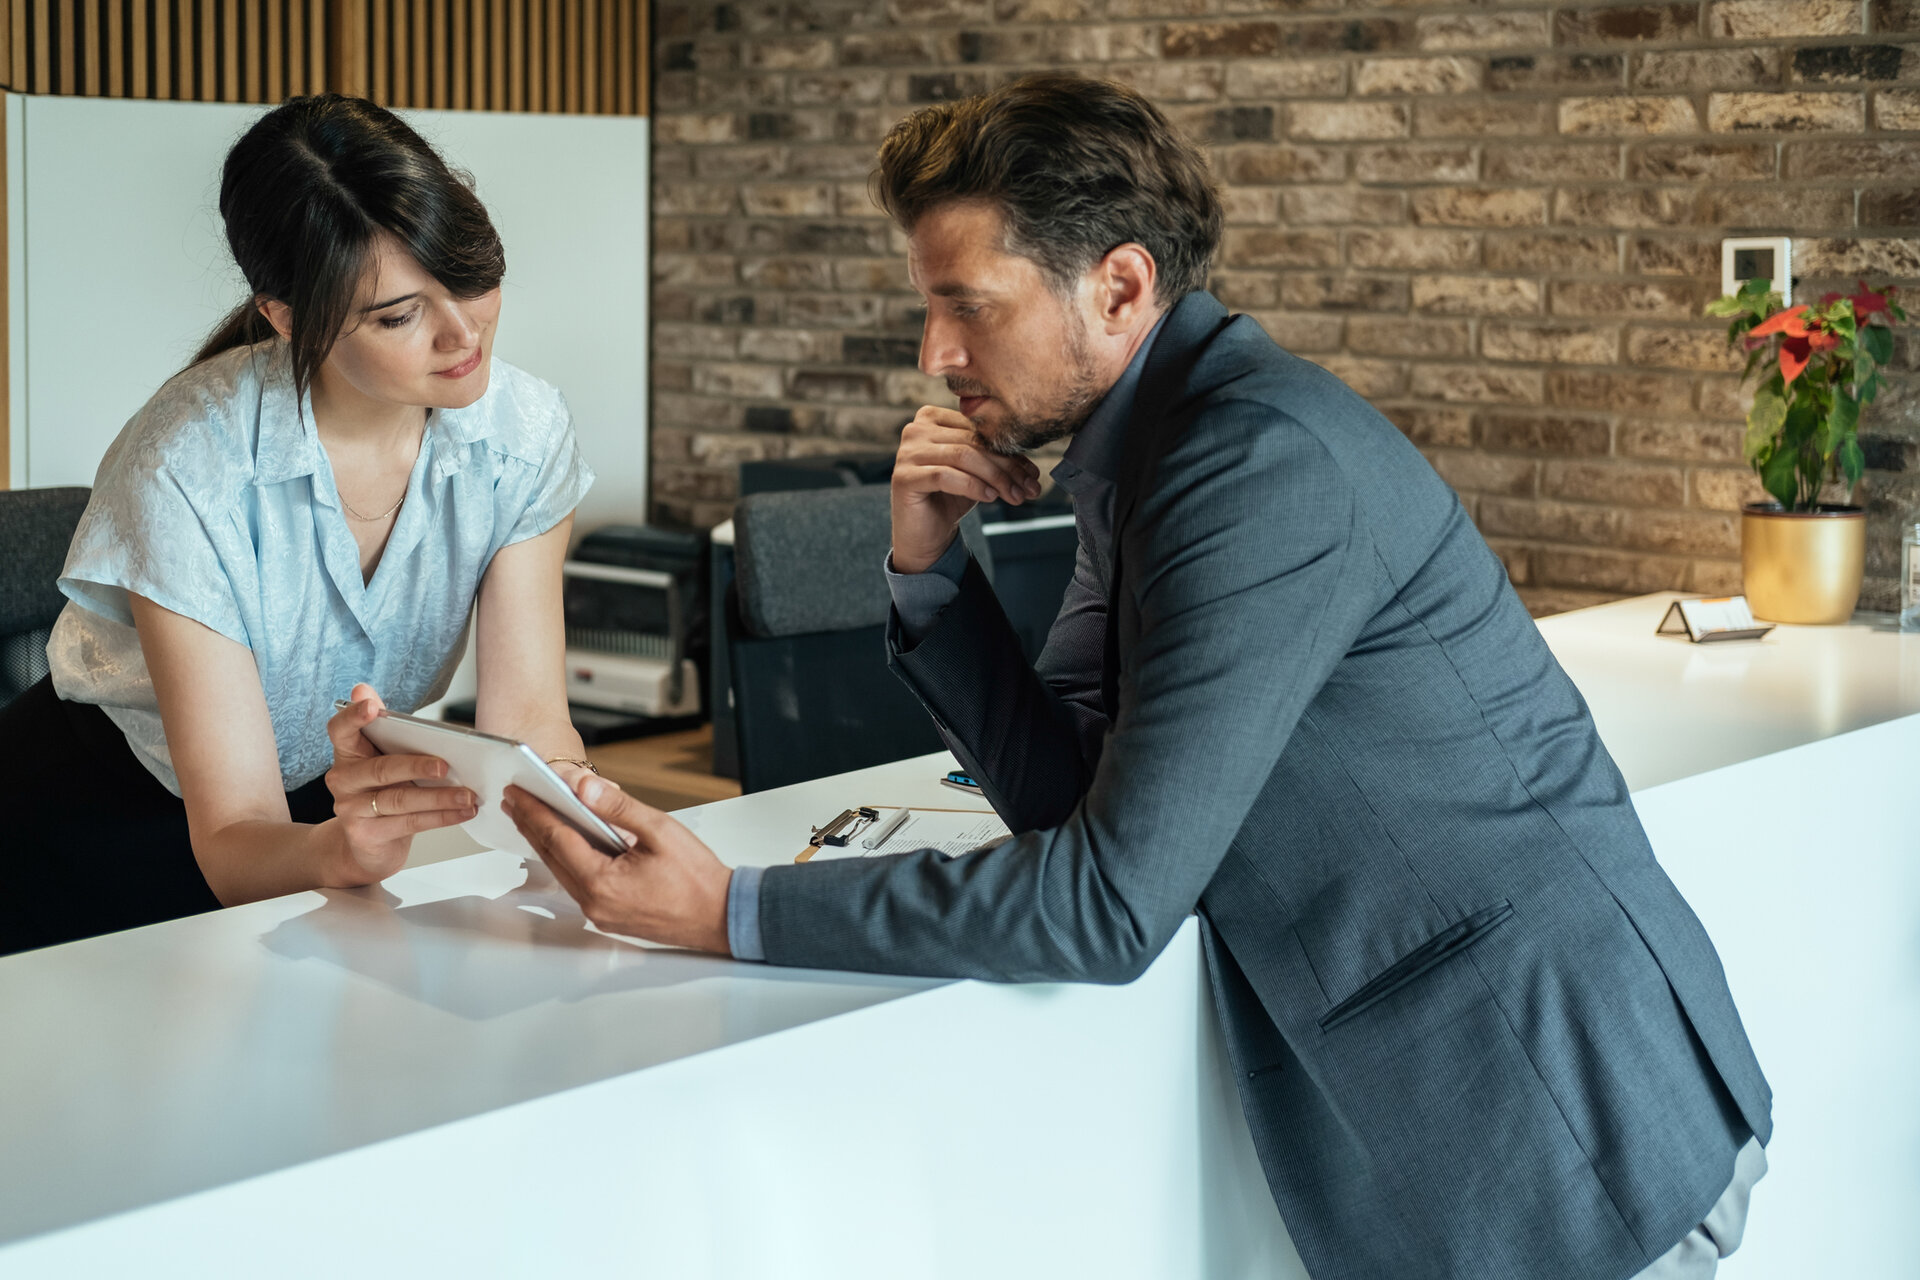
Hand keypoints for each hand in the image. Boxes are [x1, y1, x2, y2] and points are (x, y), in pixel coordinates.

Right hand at [322, 683, 478, 885]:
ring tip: (468, 795)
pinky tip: (464, 811)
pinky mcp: (366, 835)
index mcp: (348, 753)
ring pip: (400, 800)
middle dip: (416, 766)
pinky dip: (442, 817)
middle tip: (445, 765)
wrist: (369, 845)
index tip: (374, 706)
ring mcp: (351, 809)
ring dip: (439, 797)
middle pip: (380, 769)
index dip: (353, 716)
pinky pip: (410, 823)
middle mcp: (343, 780)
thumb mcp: (386, 759)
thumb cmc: (385, 792)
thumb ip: (386, 728)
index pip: (340, 729)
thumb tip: (365, 688)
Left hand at [503, 775, 732, 953]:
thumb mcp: (660, 830)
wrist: (723, 916)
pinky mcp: (610, 917)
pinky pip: (579, 884)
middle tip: (514, 800)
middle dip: (531, 826)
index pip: (557, 839)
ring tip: (533, 818)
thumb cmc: (698, 878)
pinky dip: (568, 860)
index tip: (518, 792)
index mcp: (602, 883)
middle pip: (552, 858)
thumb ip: (618, 808)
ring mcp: (600, 914)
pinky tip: (567, 845)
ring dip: (547, 843)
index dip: (535, 811)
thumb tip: (584, 787)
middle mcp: (594, 904)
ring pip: (563, 872)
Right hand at [890, 405, 1042, 573]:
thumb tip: (1032, 468)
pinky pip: (945, 476)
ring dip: (995, 477)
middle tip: (1029, 487)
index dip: (1009, 451)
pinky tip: (990, 497)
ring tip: (1014, 496)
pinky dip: (973, 486)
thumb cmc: (950, 498)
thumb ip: (996, 459)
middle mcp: (916, 429)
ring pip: (962, 457)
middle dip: (1006, 467)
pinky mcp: (903, 477)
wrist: (925, 534)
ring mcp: (906, 452)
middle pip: (972, 443)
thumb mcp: (976, 473)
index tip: (1032, 473)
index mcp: (932, 418)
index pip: (978, 430)